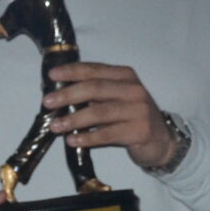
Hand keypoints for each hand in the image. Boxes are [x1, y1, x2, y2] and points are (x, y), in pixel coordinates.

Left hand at [44, 61, 174, 169]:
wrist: (162, 140)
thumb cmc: (132, 117)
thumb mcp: (117, 98)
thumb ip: (95, 93)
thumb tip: (60, 93)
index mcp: (125, 76)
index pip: (95, 70)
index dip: (72, 71)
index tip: (51, 75)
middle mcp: (134, 89)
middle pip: (95, 88)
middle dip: (68, 95)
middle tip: (47, 102)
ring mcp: (138, 110)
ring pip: (100, 112)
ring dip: (74, 119)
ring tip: (55, 126)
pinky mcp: (140, 131)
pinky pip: (108, 134)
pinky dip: (88, 137)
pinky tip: (73, 140)